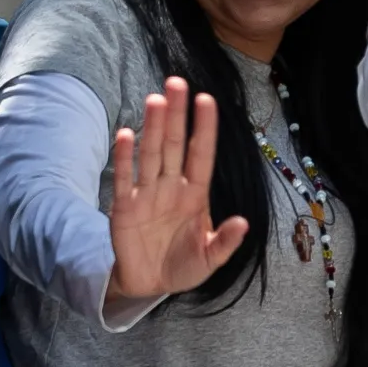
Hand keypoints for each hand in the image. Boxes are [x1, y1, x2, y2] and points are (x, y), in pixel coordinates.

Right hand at [107, 79, 250, 301]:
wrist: (150, 284)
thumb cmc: (184, 265)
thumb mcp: (211, 258)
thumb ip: (226, 242)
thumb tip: (243, 223)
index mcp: (196, 194)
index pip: (201, 153)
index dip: (204, 128)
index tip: (208, 100)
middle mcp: (172, 186)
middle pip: (175, 144)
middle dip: (177, 115)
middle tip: (178, 82)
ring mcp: (147, 194)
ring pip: (152, 153)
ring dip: (153, 127)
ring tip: (157, 99)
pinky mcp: (124, 207)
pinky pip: (124, 178)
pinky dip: (125, 157)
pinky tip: (126, 133)